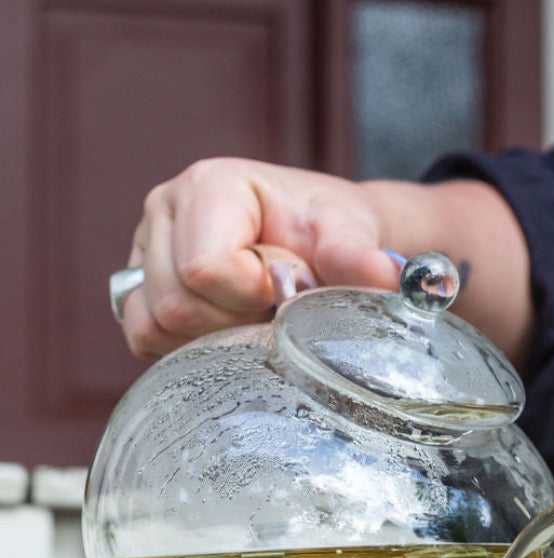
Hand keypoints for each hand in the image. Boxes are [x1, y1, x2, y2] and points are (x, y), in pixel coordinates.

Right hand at [118, 157, 533, 365]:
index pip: (206, 268)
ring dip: (210, 334)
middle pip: (176, 303)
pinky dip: (185, 346)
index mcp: (209, 186)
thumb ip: (357, 255)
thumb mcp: (350, 233)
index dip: (254, 293)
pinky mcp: (140, 285)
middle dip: (233, 318)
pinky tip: (225, 328)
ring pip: (154, 325)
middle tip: (273, 303)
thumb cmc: (331, 227)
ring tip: (251, 312)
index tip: (291, 283)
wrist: (325, 233)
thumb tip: (383, 275)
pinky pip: (144, 335)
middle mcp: (166, 210)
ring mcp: (145, 248)